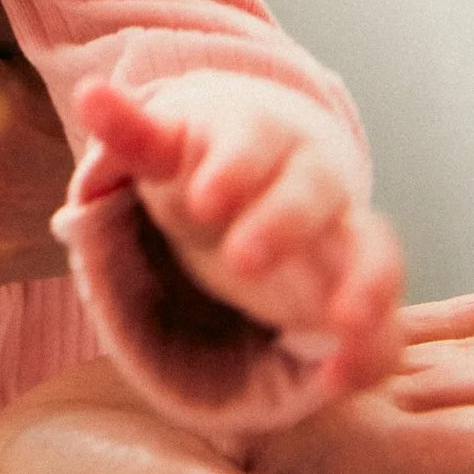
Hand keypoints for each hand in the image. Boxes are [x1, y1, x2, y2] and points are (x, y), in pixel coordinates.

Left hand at [71, 78, 403, 409]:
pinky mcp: (360, 285)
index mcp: (261, 136)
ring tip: (343, 324)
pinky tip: (339, 380)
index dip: (233, 168)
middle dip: (282, 222)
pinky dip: (373, 346)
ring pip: (373, 247)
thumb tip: (87, 94)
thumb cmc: (208, 158)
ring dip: (366, 283)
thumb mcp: (168, 145)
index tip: (203, 199)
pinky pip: (385, 313)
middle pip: (312, 191)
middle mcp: (313, 179)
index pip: (254, 142)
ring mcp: (344, 232)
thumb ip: (132, 131)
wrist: (267, 166)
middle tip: (241, 261)